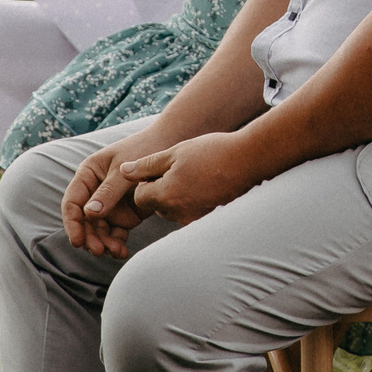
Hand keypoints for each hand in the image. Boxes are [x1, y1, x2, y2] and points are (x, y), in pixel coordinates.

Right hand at [62, 137, 156, 258]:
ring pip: (100, 230)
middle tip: (99, 250)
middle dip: (90, 238)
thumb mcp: (124, 168)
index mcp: (88, 175)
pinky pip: (116, 232)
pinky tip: (123, 251)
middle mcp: (95, 192)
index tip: (78, 241)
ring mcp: (110, 204)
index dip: (72, 223)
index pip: (72, 202)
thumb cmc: (143, 148)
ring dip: (104, 243)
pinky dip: (117, 242)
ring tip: (116, 251)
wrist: (170, 143)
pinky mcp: (126, 213)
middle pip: (85, 221)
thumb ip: (109, 191)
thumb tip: (89, 213)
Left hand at [124, 131, 261, 225]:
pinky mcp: (207, 219)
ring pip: (173, 208)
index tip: (164, 167)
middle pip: (156, 205)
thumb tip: (122, 172)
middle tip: (181, 169)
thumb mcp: (174, 152)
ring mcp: (194, 219)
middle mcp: (177, 214)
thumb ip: (146, 165)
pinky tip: (206, 184)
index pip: (140, 197)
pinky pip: (189, 211)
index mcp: (166, 196)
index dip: (147, 181)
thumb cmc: (211, 152)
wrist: (249, 159)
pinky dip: (193, 200)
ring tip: (196, 175)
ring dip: (177, 194)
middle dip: (161, 189)